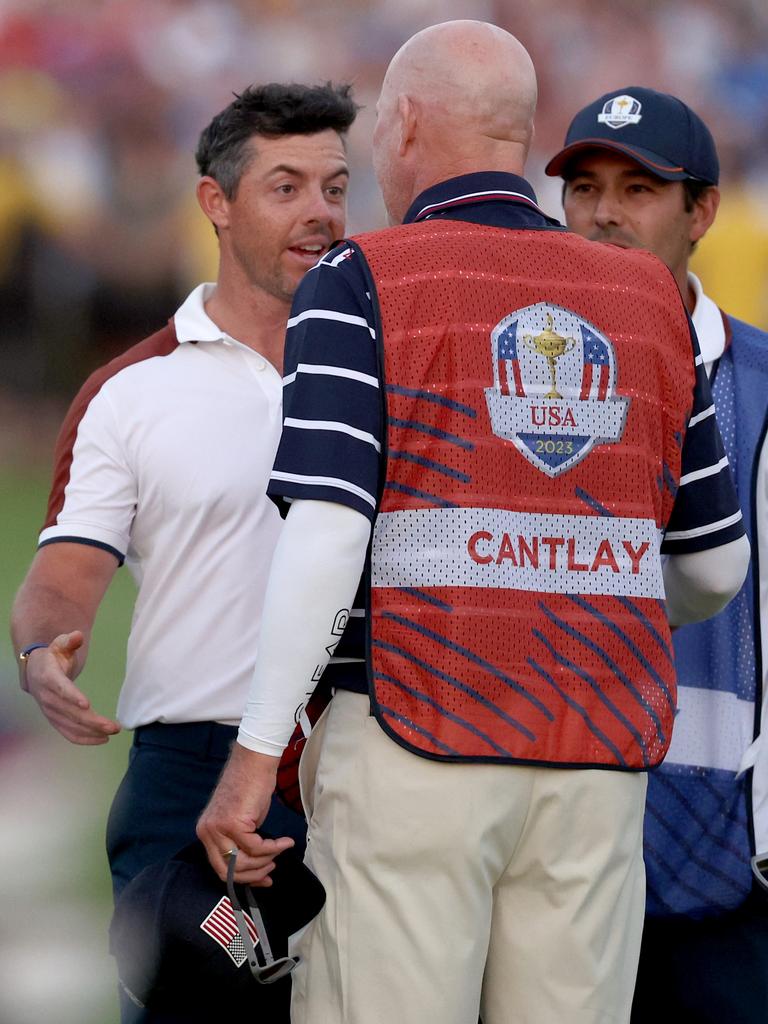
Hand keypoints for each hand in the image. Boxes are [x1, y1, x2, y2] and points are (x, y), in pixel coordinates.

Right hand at [23, 631, 120, 744]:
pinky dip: (85, 739)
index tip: (87, 705)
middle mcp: (47, 698)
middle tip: (113, 726)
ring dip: (92, 731)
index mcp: (48, 677)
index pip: (60, 688)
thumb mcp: (60, 644)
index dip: (72, 696)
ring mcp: (50, 712)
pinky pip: (69, 733)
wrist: (36, 672)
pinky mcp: (55, 720)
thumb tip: (77, 636)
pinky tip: (102, 739)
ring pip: (71, 726)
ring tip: (113, 731)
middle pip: (70, 712)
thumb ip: (69, 641)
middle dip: (92, 721)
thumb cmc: (54, 656)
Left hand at [197, 743, 293, 885]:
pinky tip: (285, 842)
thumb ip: (240, 842)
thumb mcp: (240, 821)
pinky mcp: (232, 823)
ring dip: (267, 859)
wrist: (254, 763)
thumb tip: (256, 865)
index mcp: (206, 832)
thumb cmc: (250, 787)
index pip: (220, 868)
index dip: (243, 878)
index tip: (263, 878)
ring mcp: (217, 828)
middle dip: (254, 873)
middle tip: (272, 869)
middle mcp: (207, 832)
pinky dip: (274, 848)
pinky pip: (256, 847)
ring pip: (244, 861)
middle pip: (229, 870)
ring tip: (281, 849)